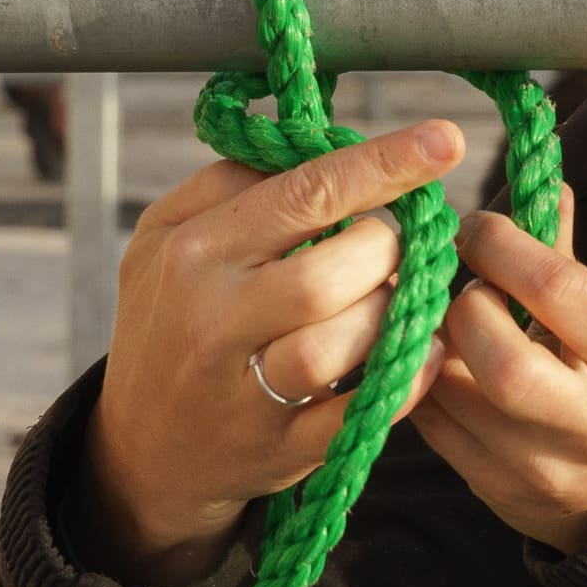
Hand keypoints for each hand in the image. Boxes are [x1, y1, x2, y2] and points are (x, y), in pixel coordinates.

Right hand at [84, 120, 464, 586]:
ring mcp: (245, 390)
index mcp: (195, 250)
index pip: (303, 193)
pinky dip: (405, 378)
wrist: (140, 449)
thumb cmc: (170, 322)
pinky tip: (421, 351)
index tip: (446, 139)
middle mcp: (214, 317)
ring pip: (344, 343)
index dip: (382, 164)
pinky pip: (359, 411)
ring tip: (403, 297)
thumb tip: (314, 137)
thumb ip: (230, 181)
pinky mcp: (281, 448)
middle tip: (404, 246)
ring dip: (394, 314)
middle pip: (331, 269)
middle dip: (390, 250)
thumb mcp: (164, 239)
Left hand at [412, 190, 586, 552]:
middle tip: (464, 290)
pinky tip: (437, 366)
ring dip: (433, 344)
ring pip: (450, 391)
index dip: (499, 245)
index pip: (553, 286)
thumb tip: (540, 179)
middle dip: (464, 307)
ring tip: (448, 325)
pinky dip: (420, 383)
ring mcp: (538, 464)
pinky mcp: (494, 489)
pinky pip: (430, 425)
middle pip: (498, 355)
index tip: (477, 230)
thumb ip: (566, 257)